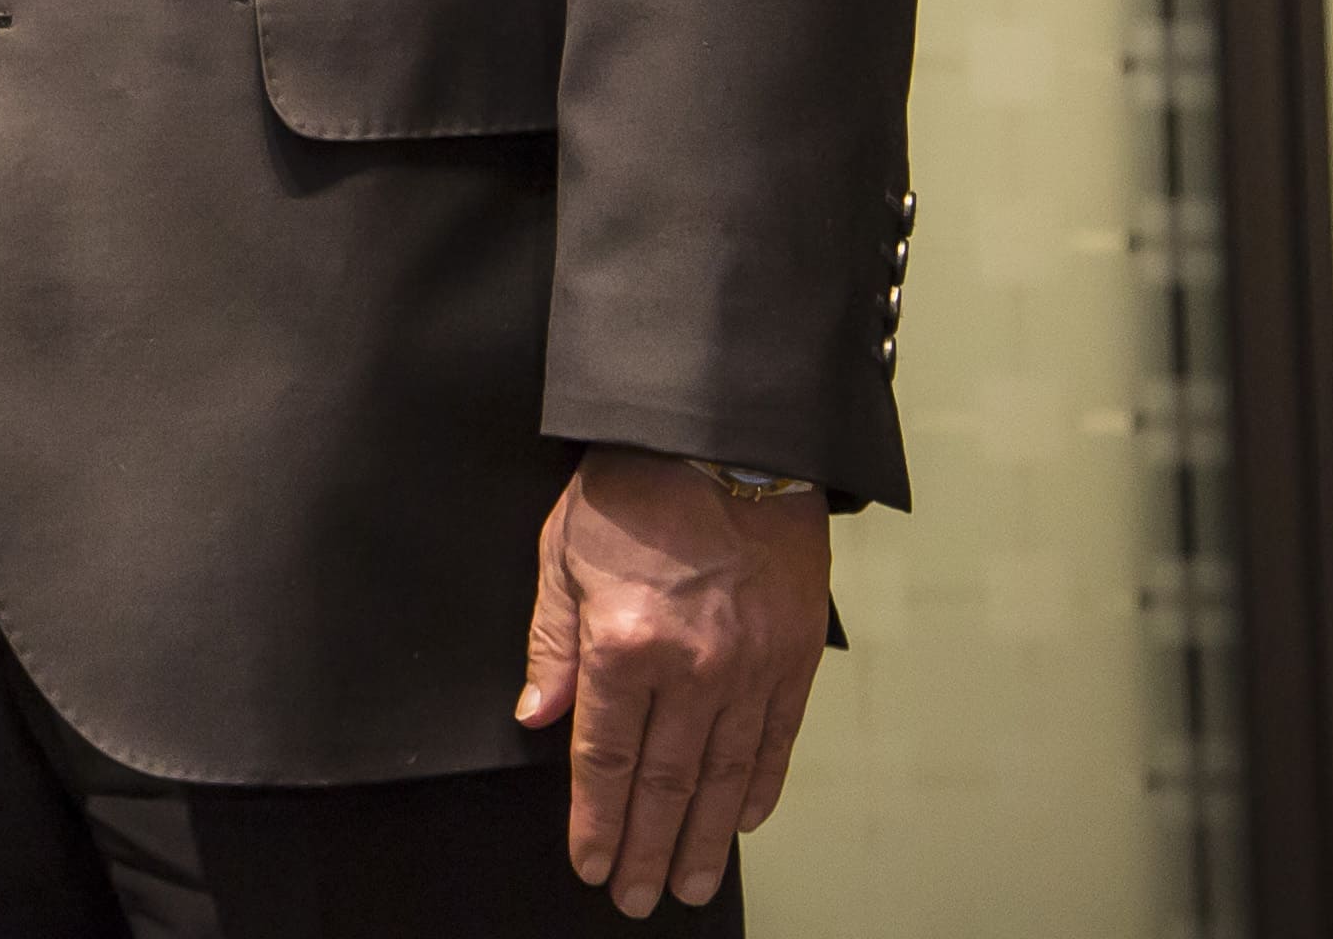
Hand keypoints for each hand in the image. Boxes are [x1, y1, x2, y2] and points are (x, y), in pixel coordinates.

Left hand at [517, 448, 830, 915]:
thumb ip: (552, 641)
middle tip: (634, 897)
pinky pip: (776, 741)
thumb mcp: (562, 553)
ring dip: (702, 839)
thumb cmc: (635, 489)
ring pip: (724, 777)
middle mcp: (692, 668)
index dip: (593, 818)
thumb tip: (539, 717)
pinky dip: (759, 789)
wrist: (727, 439)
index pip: (603, 755)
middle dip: (643, 847)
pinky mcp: (792, 659)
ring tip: (686, 883)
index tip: (587, 862)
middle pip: (664, 783)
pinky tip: (742, 823)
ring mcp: (750, 668)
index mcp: (625, 642)